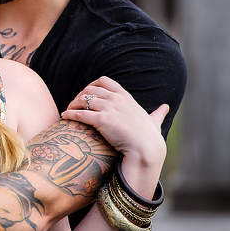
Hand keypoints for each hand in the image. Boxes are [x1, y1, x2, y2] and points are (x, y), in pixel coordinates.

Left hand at [61, 77, 167, 195]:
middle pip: (90, 89)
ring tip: (68, 110)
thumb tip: (165, 107)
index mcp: (125, 97)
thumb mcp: (153, 120)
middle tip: (73, 104)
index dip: (91, 85)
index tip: (85, 93)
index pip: (104, 81)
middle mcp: (116, 99)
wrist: (146, 149)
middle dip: (79, 95)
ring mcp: (109, 108)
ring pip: (83, 99)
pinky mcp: (102, 120)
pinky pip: (81, 113)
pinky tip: (64, 117)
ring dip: (72, 104)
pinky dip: (70, 114)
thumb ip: (157, 113)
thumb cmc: (149, 137)